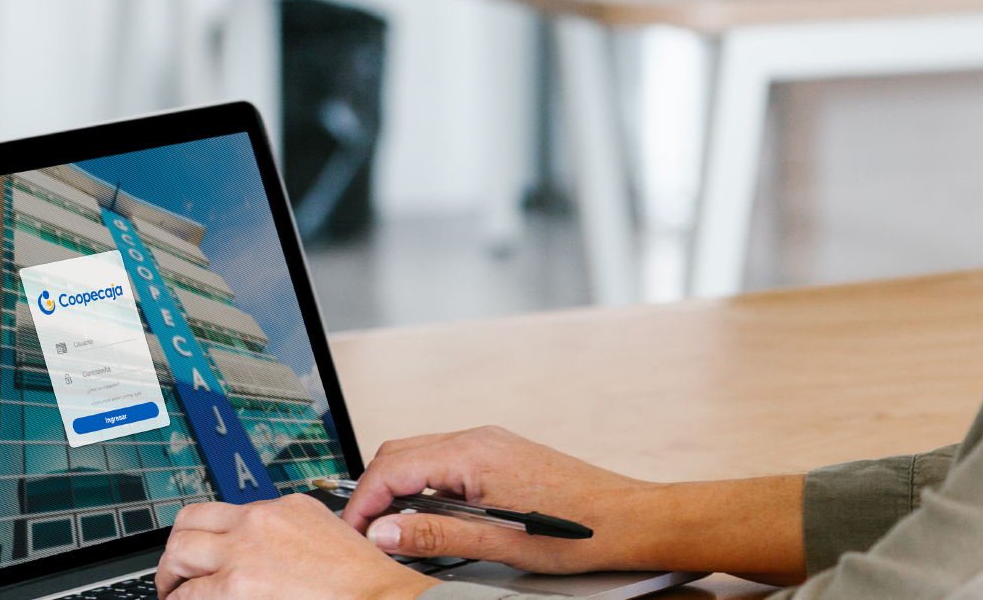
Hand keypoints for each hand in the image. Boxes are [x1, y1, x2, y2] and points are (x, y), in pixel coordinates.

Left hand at [155, 492, 431, 599]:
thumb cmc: (364, 583)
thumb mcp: (327, 536)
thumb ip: (290, 536)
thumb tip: (267, 555)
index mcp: (286, 508)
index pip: (229, 511)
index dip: (210, 534)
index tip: (208, 550)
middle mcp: (259, 523)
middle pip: (191, 521)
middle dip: (178, 549)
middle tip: (178, 572)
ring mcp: (243, 554)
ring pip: (179, 553)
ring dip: (171, 576)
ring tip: (174, 593)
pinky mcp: (234, 587)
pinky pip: (189, 595)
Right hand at [343, 426, 660, 573]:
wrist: (628, 518)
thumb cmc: (579, 530)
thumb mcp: (499, 544)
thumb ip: (435, 535)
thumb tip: (384, 532)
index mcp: (474, 454)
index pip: (393, 467)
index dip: (364, 502)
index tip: (353, 533)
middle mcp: (480, 439)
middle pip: (400, 453)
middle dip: (374, 492)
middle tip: (366, 534)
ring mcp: (492, 443)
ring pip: (422, 455)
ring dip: (398, 488)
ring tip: (394, 530)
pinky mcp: (501, 455)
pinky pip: (446, 461)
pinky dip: (424, 485)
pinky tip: (430, 516)